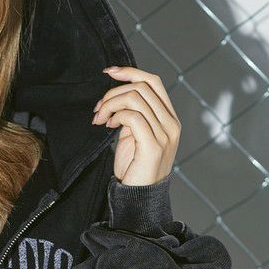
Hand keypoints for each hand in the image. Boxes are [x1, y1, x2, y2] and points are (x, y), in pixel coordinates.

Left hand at [92, 66, 180, 185]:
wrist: (138, 196)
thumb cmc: (133, 167)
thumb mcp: (133, 134)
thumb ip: (132, 114)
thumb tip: (117, 95)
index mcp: (169, 118)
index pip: (153, 82)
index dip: (130, 71)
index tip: (108, 72)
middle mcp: (171, 123)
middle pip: (142, 86)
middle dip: (113, 92)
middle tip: (97, 110)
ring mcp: (165, 134)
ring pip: (135, 99)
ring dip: (110, 105)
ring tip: (99, 120)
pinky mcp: (153, 145)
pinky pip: (132, 117)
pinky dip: (116, 116)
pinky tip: (108, 127)